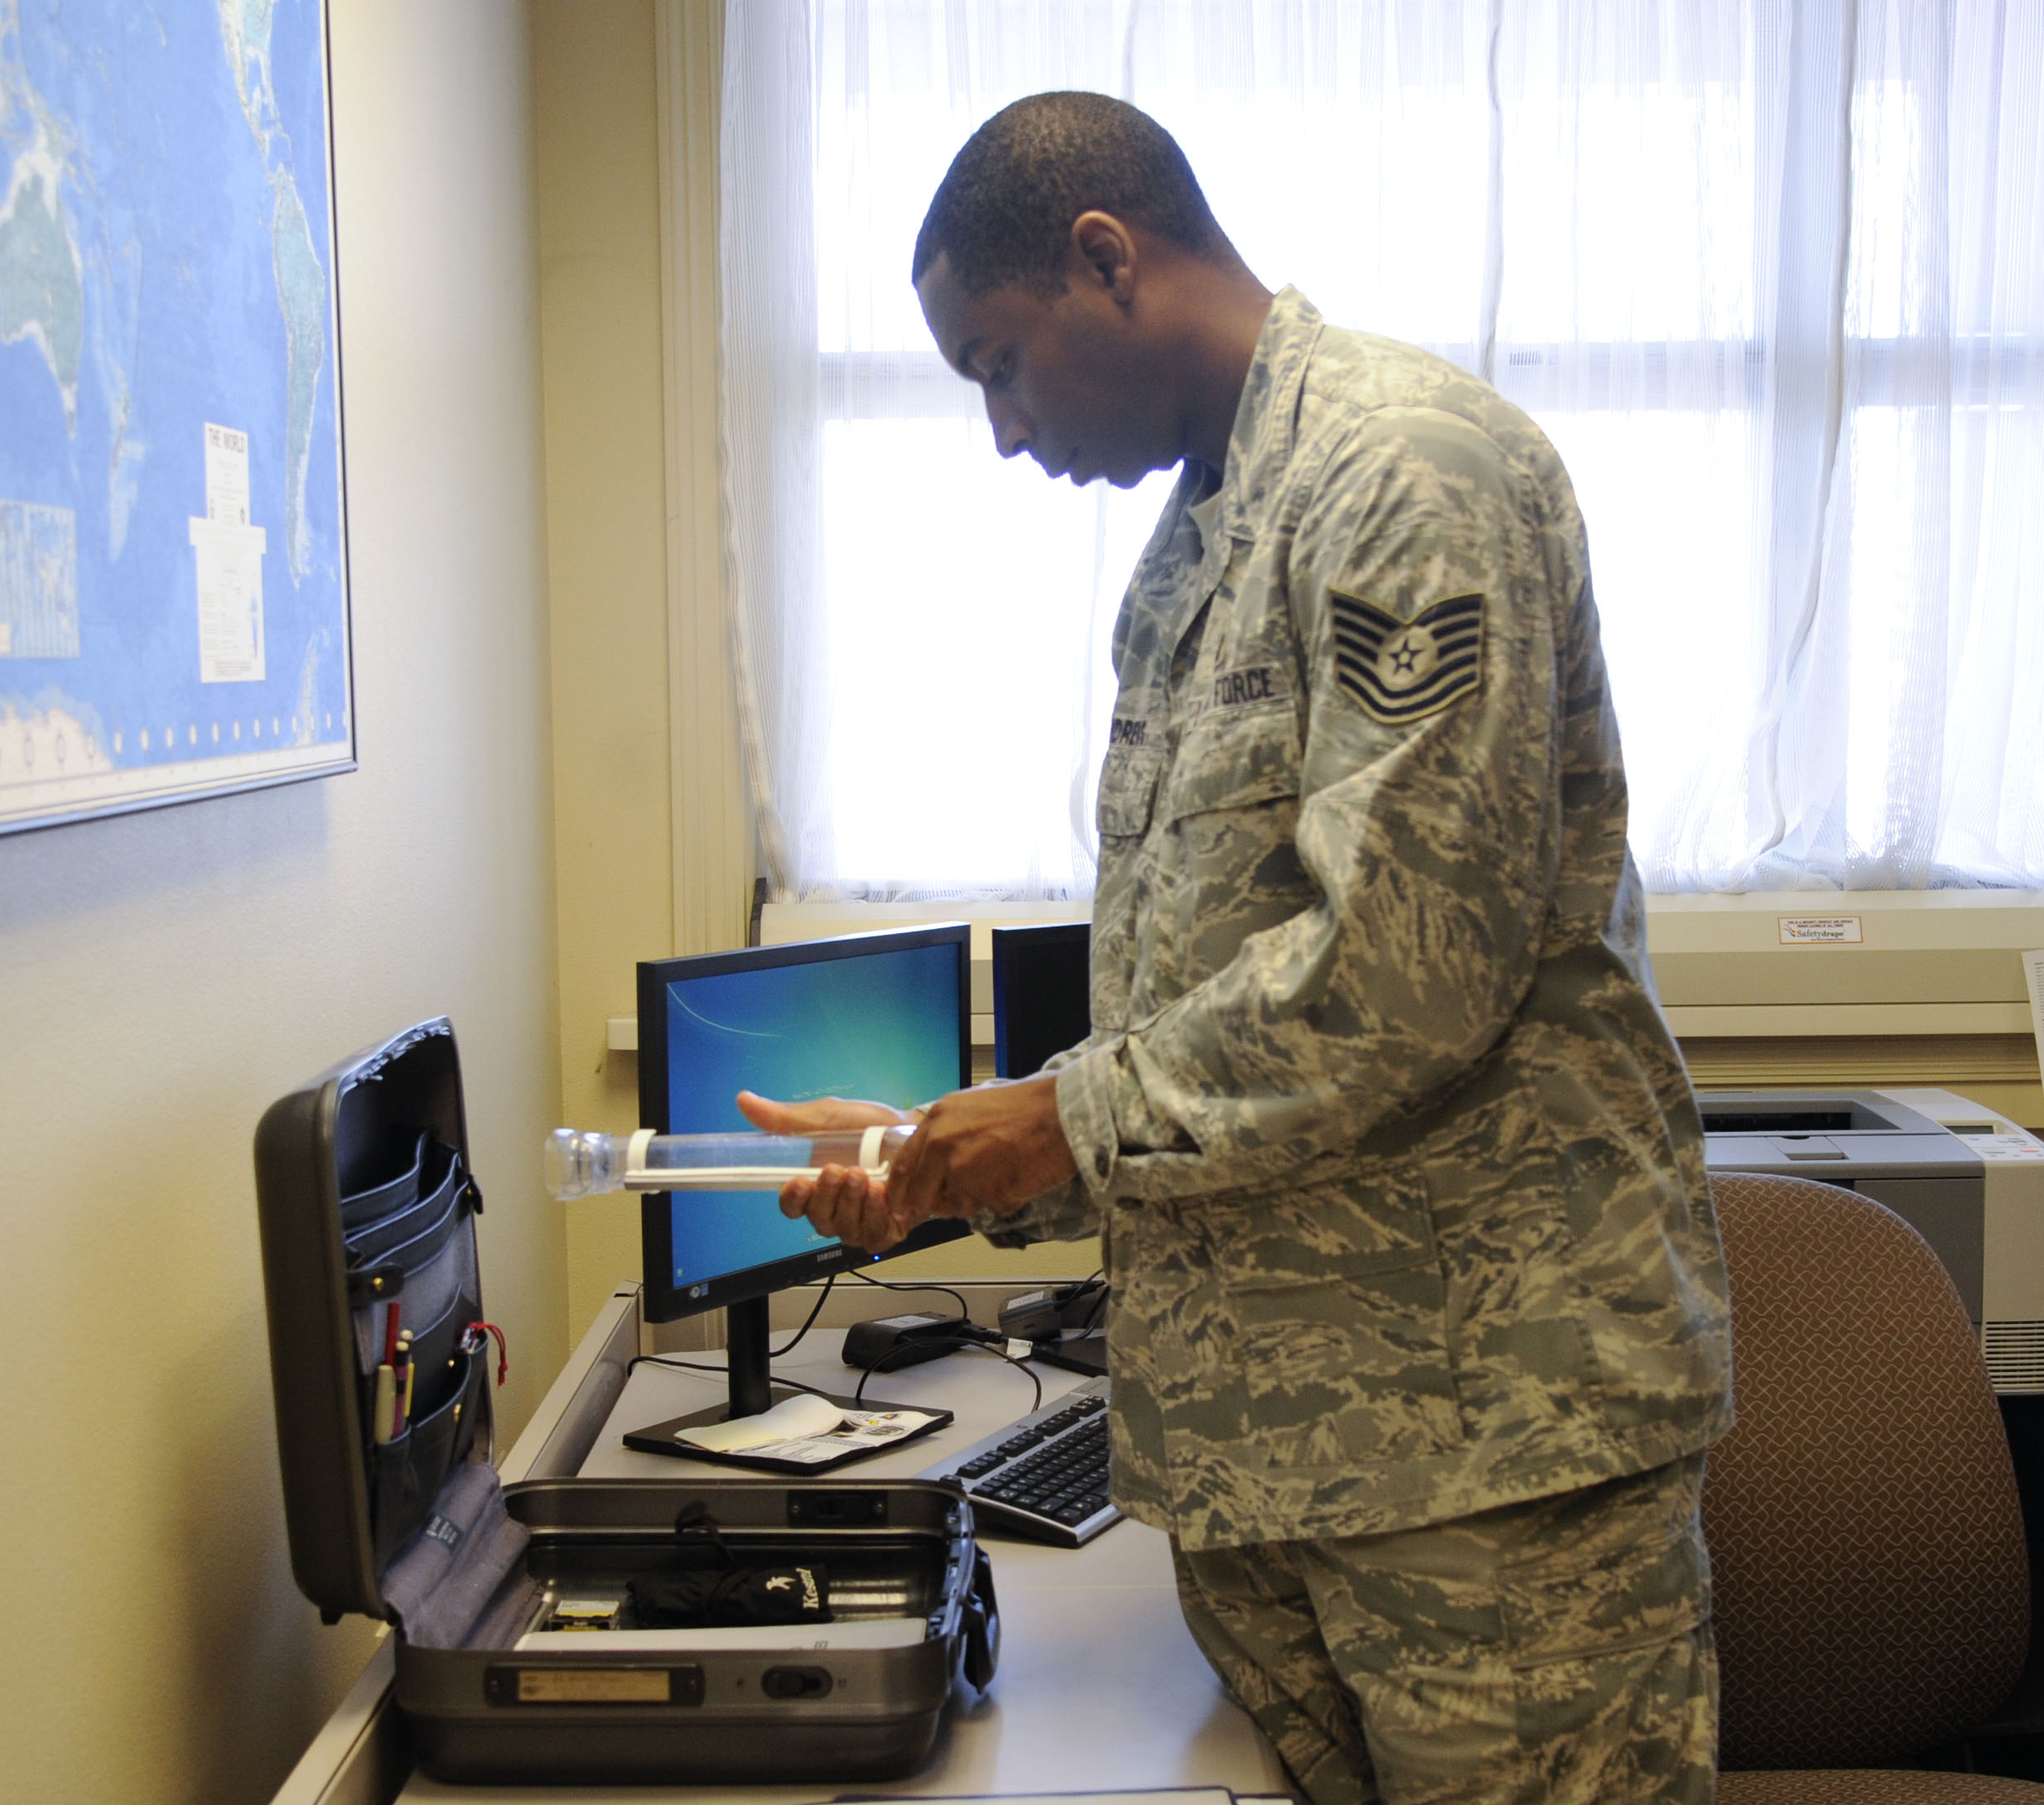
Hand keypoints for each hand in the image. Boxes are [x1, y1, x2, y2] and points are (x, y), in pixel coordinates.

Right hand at [735, 1090, 917, 1250]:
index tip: (798, 1183)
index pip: (791, 1207)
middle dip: (827, 1197)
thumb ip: (787, 1118)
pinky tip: (881, 1195)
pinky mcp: (887, 1229)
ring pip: (844, 1231)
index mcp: (814, 1187)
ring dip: (852, 1204)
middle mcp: (834, 1209)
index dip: (791, 1200)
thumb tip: (743, 1100)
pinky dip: (876, 1217)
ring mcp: (860, 1222)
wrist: (913, 1130)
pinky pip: (874, 1237)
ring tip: (863, 1177)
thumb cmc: (868, 1125)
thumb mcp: (827, 1117)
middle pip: (817, 1220)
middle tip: (839, 1170)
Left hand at [886, 1075, 1077, 1227]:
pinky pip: (985, 1209)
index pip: (903, 1166)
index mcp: (936, 1121)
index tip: (902, 1206)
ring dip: (972, 1201)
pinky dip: (1000, 1201)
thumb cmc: (1026, 1107)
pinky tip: (1016, 1178)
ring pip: (954, 1206)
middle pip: (921, 1195)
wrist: (1061, 1114)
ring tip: (1000, 1175)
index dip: (901, 1191)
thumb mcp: (972, 1108)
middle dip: (931, 1207)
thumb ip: (947, 1135)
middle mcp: (941, 1145)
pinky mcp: (985, 1192)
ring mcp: (961, 1171)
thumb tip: (934, 1167)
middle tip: (951, 1204)